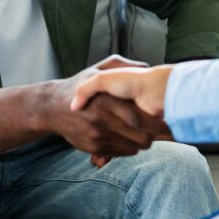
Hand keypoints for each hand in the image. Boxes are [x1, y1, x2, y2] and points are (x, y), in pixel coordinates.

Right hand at [41, 56, 169, 166]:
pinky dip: (131, 147)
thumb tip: (145, 66)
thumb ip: (120, 66)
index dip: (157, 122)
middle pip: (141, 137)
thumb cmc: (78, 86)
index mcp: (105, 100)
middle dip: (155, 135)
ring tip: (147, 131)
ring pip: (134, 147)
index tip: (166, 118)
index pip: (139, 118)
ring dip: (144, 140)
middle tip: (163, 128)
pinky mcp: (93, 148)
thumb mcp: (96, 71)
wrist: (51, 108)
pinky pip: (122, 152)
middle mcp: (101, 120)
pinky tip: (130, 136)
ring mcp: (97, 136)